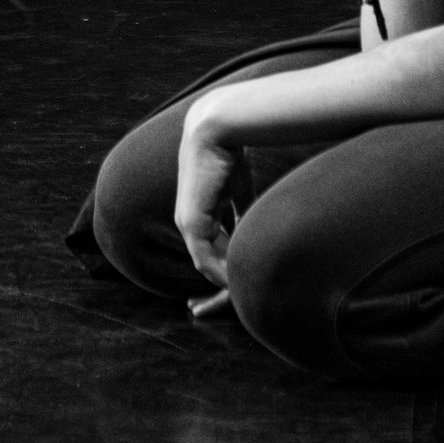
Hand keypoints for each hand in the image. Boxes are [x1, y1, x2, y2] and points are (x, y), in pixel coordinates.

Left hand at [175, 93, 238, 290]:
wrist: (215, 131)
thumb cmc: (229, 156)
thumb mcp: (239, 190)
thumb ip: (242, 210)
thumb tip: (254, 227)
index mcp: (199, 216)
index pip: (213, 251)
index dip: (223, 272)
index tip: (233, 288)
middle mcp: (190, 223)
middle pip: (207, 264)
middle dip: (216, 289)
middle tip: (209, 311)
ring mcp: (189, 223)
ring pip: (206, 264)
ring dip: (222, 282)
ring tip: (236, 299)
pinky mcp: (192, 222)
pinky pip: (204, 256)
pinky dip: (219, 271)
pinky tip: (234, 281)